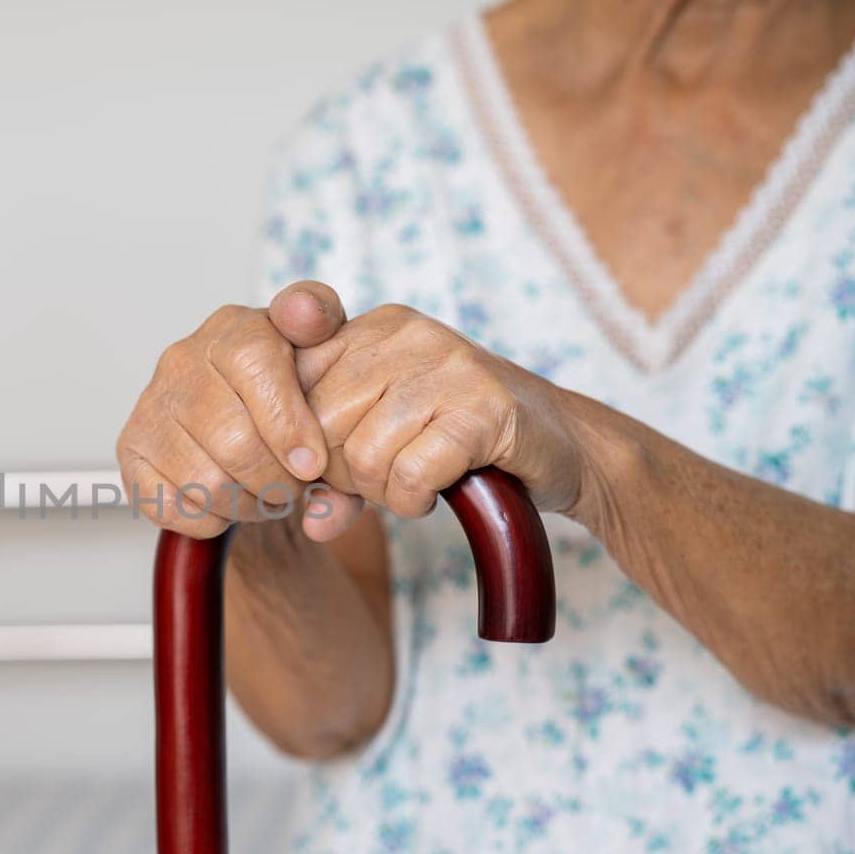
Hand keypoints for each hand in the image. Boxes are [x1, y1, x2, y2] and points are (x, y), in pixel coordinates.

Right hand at [115, 282, 348, 537]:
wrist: (246, 413)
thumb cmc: (291, 383)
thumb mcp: (322, 344)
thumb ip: (321, 318)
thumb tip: (302, 315)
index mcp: (232, 330)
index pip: (254, 370)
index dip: (289, 427)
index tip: (312, 463)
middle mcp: (182, 362)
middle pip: (233, 441)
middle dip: (276, 480)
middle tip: (293, 487)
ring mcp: (151, 407)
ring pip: (205, 481)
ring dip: (246, 504)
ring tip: (264, 495)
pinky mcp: (131, 451)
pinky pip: (168, 505)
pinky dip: (207, 518)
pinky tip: (226, 501)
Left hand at [293, 301, 587, 540]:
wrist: (564, 443)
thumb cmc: (463, 439)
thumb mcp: (384, 442)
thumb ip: (335, 475)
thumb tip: (311, 524)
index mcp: (373, 329)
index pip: (290, 382)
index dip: (300, 443)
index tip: (327, 469)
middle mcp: (406, 335)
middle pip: (319, 424)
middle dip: (341, 473)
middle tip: (381, 481)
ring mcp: (448, 365)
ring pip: (361, 453)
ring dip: (382, 491)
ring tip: (413, 484)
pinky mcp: (484, 407)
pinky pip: (409, 474)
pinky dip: (414, 501)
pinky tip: (435, 493)